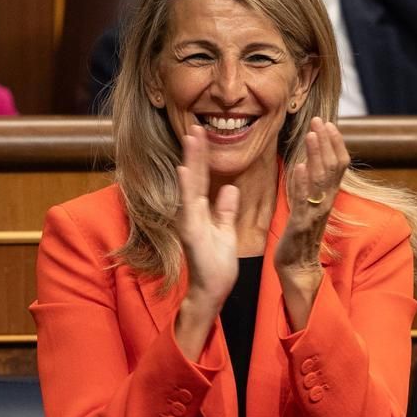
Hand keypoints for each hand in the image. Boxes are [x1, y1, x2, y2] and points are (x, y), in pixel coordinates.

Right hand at [173, 125, 239, 356]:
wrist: (212, 291)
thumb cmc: (217, 264)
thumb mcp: (226, 230)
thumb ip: (226, 209)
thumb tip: (230, 188)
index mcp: (201, 211)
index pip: (202, 178)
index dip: (203, 157)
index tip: (203, 134)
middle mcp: (191, 212)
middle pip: (194, 176)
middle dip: (195, 151)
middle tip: (195, 126)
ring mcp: (188, 221)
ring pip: (190, 185)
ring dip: (190, 161)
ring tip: (191, 138)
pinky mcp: (190, 231)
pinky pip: (189, 206)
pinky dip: (187, 188)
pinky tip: (185, 170)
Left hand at [276, 118, 349, 328]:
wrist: (297, 267)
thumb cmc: (299, 235)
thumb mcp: (305, 204)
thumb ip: (307, 185)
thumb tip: (306, 162)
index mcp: (327, 197)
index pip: (338, 165)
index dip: (335, 144)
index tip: (328, 124)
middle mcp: (325, 203)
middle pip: (333, 168)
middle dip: (327, 143)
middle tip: (320, 121)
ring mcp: (314, 214)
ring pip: (321, 181)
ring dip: (317, 156)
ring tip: (312, 136)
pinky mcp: (300, 225)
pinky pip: (304, 202)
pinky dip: (302, 183)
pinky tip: (299, 167)